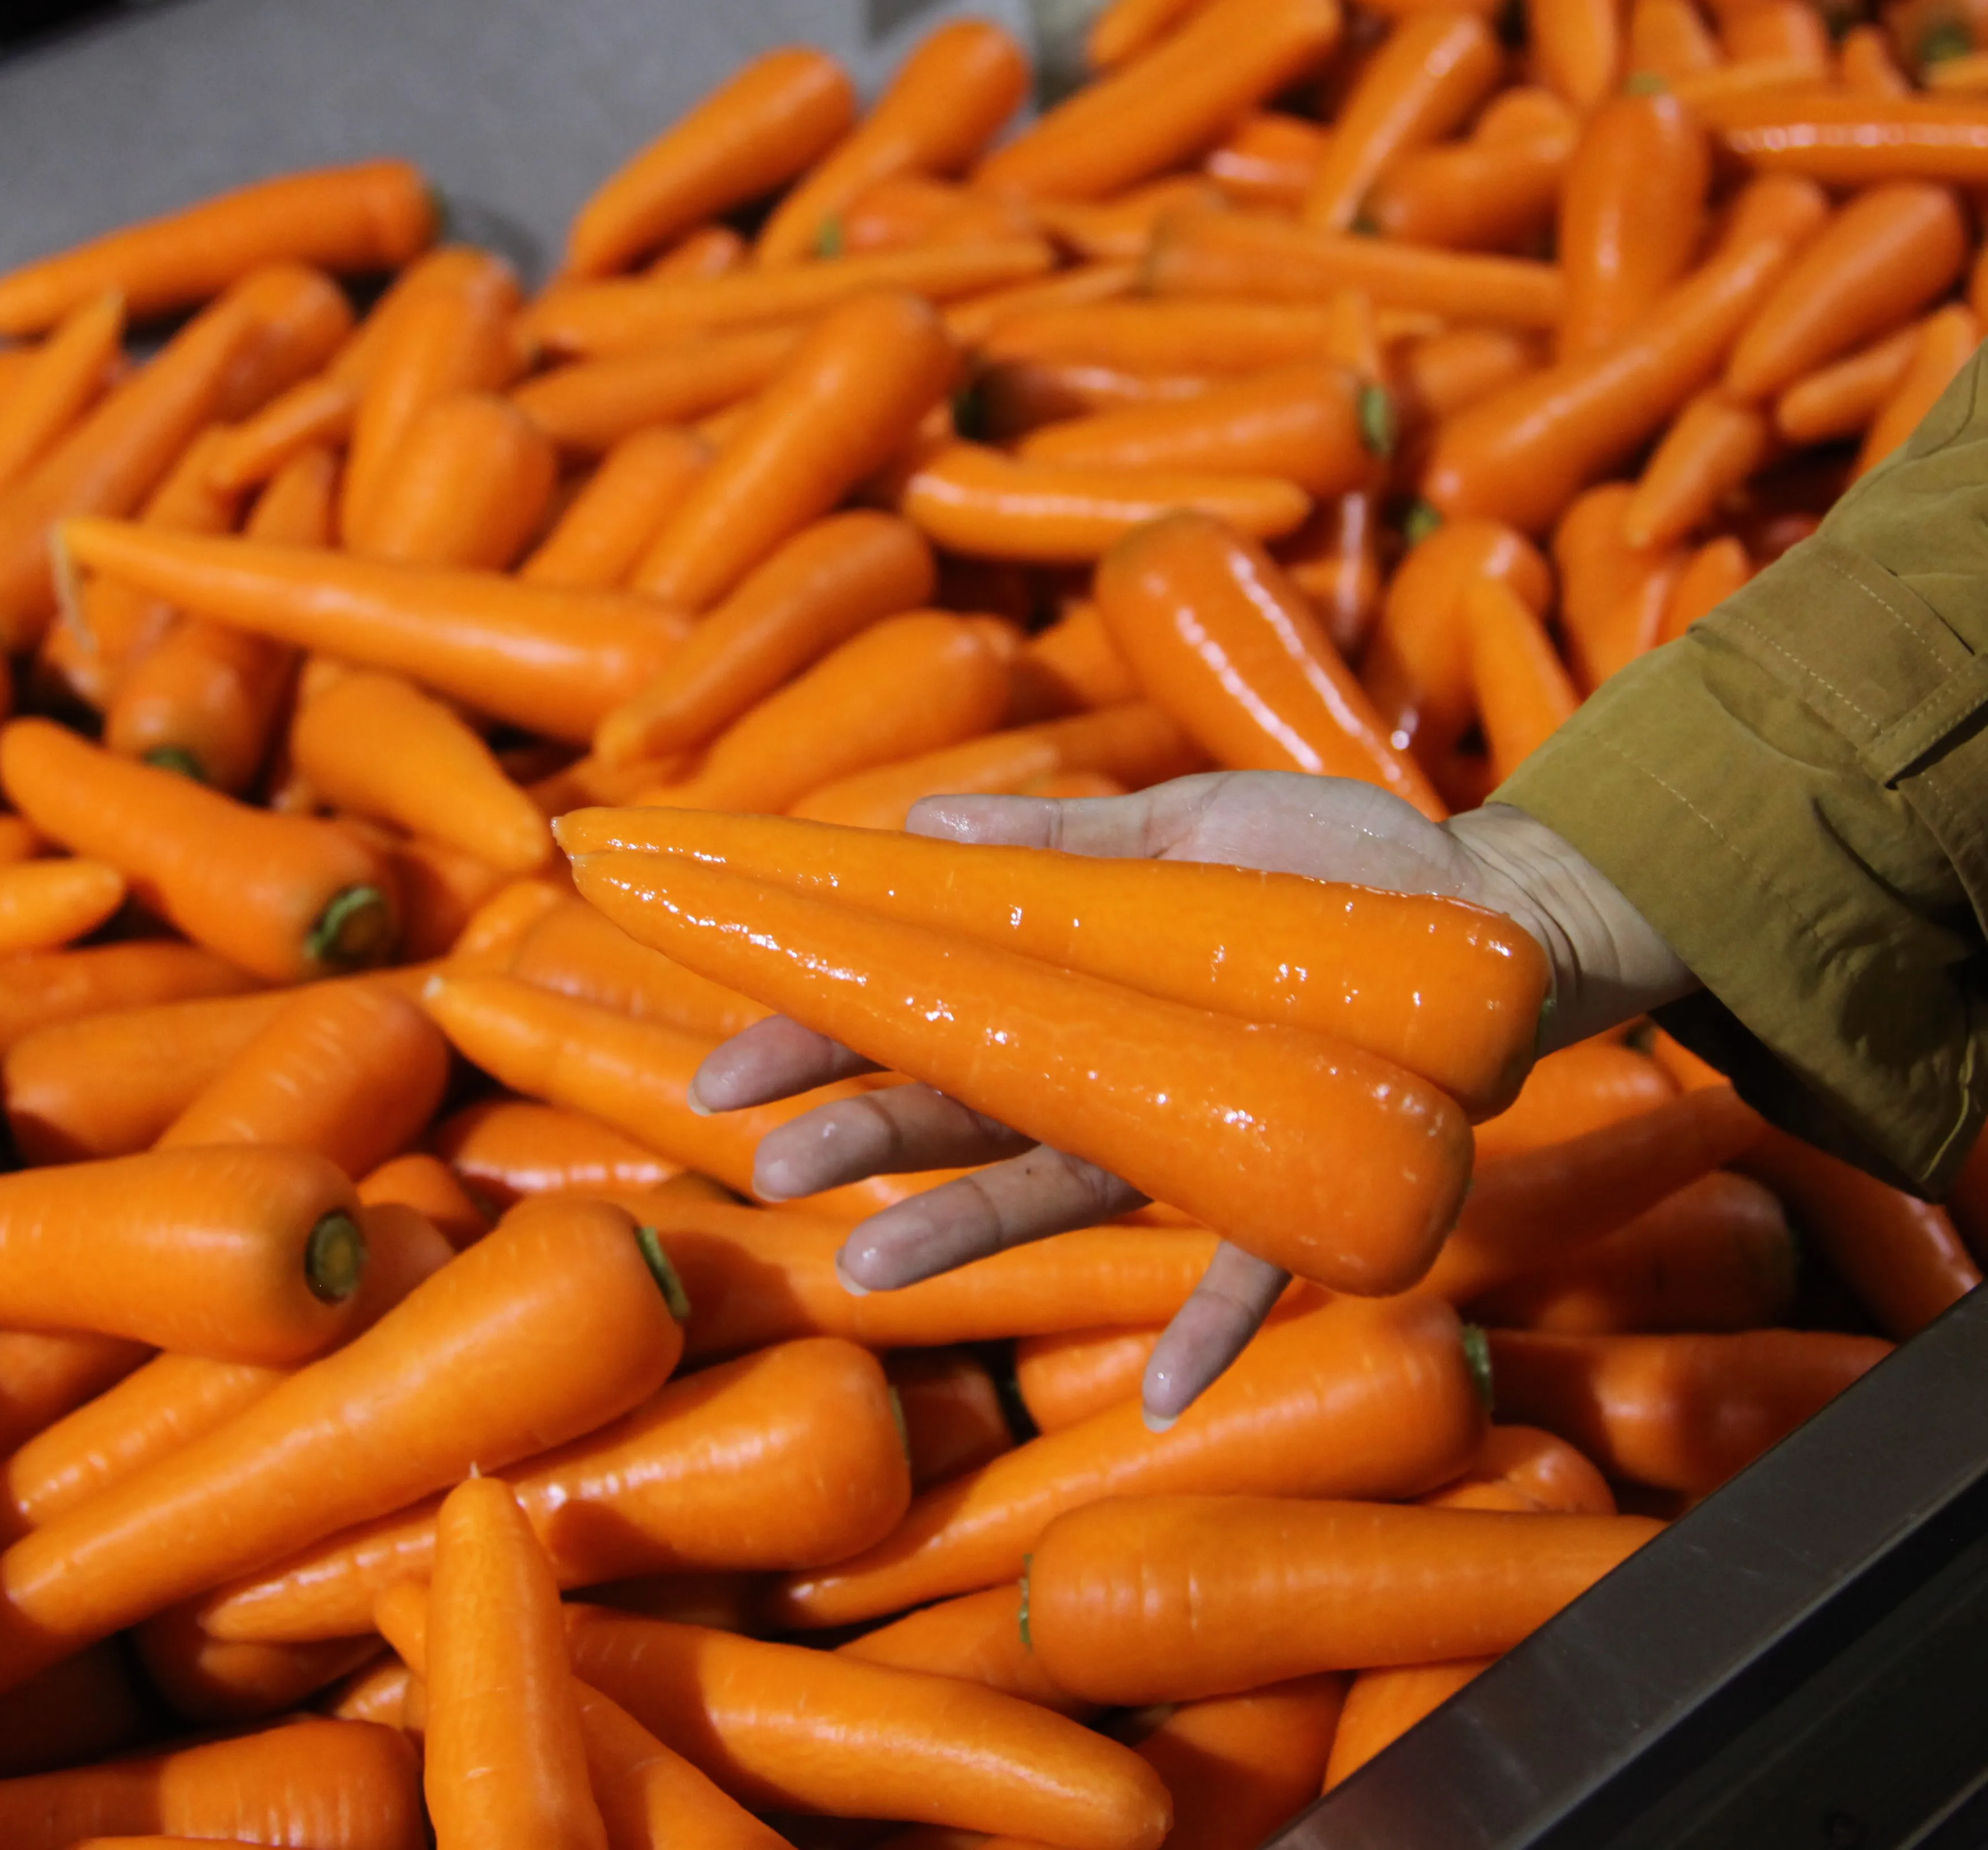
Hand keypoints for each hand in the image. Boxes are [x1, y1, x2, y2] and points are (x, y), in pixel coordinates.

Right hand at [691, 771, 1691, 1426]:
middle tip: (767, 1163)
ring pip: (1062, 1194)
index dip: (826, 1037)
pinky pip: (1249, 1269)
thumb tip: (917, 827)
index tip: (734, 1066)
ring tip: (875, 1271)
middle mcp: (1114, 1075)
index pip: (925, 1011)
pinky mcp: (1297, 1182)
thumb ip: (1065, 838)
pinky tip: (1160, 1396)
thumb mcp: (1190, 821)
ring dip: (970, 1238)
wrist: (1483, 908)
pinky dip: (1209, 1332)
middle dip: (863, 1138)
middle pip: (967, 1115)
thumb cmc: (1327, 853)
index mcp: (1072, 979)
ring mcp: (1196, 1136)